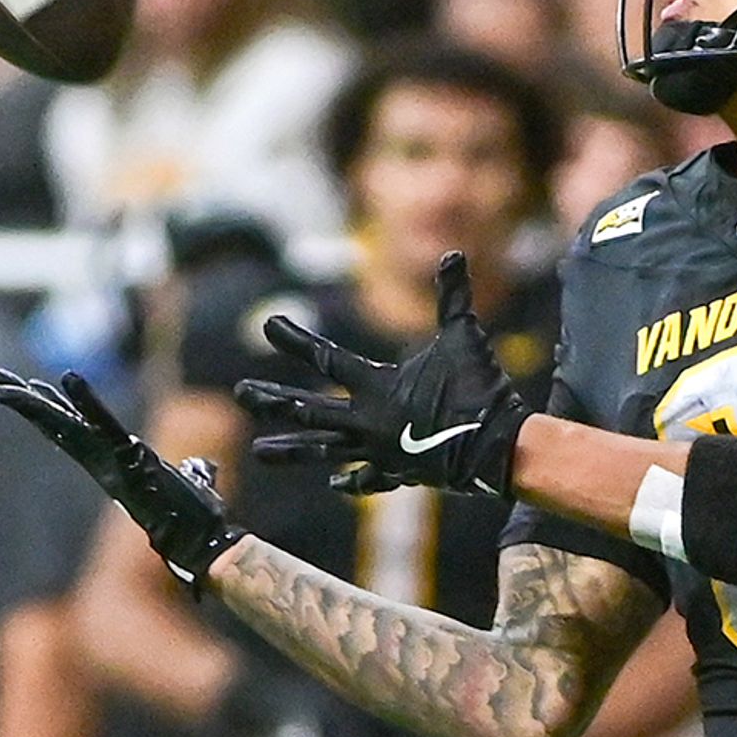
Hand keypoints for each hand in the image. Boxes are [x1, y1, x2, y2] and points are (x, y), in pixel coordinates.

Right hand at [0, 367, 243, 584]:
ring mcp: (113, 462)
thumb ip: (191, 471)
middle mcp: (104, 464)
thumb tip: (201, 467)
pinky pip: (105, 425)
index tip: (24, 389)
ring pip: (66, 427)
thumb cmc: (196, 520)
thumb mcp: (189, 483)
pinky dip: (88, 401)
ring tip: (1, 385)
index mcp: (112, 465)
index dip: (48, 411)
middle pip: (57, 427)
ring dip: (34, 405)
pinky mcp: (131, 458)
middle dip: (25, 403)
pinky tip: (68, 378)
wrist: (201, 544)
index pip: (72, 433)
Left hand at [232, 252, 526, 496]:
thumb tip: (454, 254)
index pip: (326, 359)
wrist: (497, 447)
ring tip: (259, 452)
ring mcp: (377, 452)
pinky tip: (334, 481)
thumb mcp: (463, 336)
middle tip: (240, 392)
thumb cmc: (479, 389)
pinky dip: (350, 479)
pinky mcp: (395, 473)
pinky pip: (365, 477)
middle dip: (273, 400)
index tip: (269, 326)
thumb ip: (453, 297)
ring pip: (323, 450)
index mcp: (376, 386)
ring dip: (291, 450)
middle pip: (309, 410)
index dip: (296, 340)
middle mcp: (367, 421)